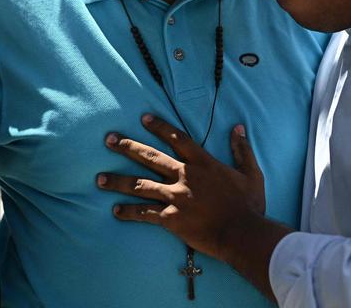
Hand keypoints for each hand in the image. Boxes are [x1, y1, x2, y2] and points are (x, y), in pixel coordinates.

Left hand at [96, 114, 264, 260]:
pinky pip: (144, 213)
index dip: (159, 127)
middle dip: (127, 147)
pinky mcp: (171, 218)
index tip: (143, 118)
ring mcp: (175, 197)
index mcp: (202, 163)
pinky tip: (115, 210)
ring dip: (118, 181)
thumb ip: (242, 149)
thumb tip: (238, 127)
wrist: (242, 233)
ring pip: (140, 186)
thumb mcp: (251, 173)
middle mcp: (184, 176)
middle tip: (109, 140)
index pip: (176, 138)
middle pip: (150, 158)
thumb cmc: (249, 205)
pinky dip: (129, 212)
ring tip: (99, 178)